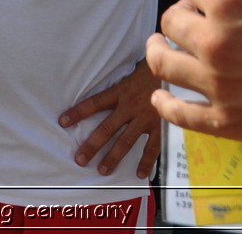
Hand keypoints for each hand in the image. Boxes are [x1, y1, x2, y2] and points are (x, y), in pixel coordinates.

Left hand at [59, 59, 162, 177]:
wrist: (179, 69)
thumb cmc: (152, 67)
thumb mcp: (131, 69)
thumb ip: (119, 79)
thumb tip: (100, 72)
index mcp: (121, 91)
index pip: (94, 103)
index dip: (78, 112)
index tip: (62, 121)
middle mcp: (130, 107)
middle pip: (106, 129)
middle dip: (92, 145)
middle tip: (80, 159)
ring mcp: (146, 118)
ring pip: (126, 141)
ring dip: (113, 157)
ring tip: (102, 170)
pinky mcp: (161, 125)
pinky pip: (153, 147)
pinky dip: (147, 161)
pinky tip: (140, 174)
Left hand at [146, 0, 241, 154]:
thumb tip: (238, 10)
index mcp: (234, 5)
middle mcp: (217, 42)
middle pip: (171, 22)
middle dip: (179, 18)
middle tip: (188, 24)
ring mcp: (218, 85)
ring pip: (163, 63)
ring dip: (159, 53)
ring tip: (160, 49)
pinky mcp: (227, 123)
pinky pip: (178, 114)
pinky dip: (164, 103)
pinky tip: (161, 96)